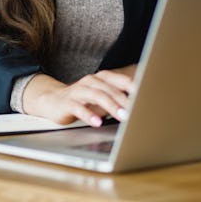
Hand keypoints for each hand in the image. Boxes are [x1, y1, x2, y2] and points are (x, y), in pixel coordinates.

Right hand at [21, 66, 135, 127]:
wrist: (52, 101)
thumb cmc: (82, 101)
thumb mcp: (101, 99)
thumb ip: (117, 100)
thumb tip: (138, 106)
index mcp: (101, 79)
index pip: (121, 81)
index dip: (134, 88)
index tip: (148, 97)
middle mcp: (91, 81)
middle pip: (110, 89)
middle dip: (125, 100)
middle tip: (136, 111)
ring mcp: (79, 91)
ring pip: (97, 95)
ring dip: (111, 106)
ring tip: (122, 116)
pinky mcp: (68, 102)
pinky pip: (79, 108)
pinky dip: (89, 115)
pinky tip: (98, 122)